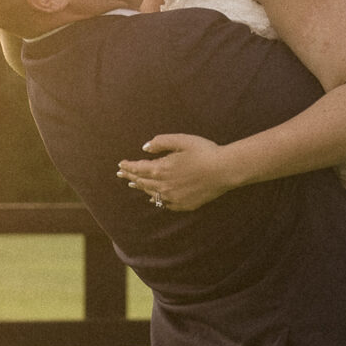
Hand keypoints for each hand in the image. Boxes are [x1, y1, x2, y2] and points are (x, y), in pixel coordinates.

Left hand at [117, 134, 237, 211]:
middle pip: (142, 182)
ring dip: (141, 187)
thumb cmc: (204, 151)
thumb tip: (145, 147)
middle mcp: (164, 185)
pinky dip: (156, 199)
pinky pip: (164, 203)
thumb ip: (161, 142)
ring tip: (133, 184)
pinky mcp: (184, 204)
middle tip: (121, 174)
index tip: (120, 165)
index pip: (138, 168)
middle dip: (130, 177)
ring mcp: (173, 197)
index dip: (128, 166)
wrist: (224, 170)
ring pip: (152, 193)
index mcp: (161, 168)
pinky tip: (153, 198)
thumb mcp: (182, 140)